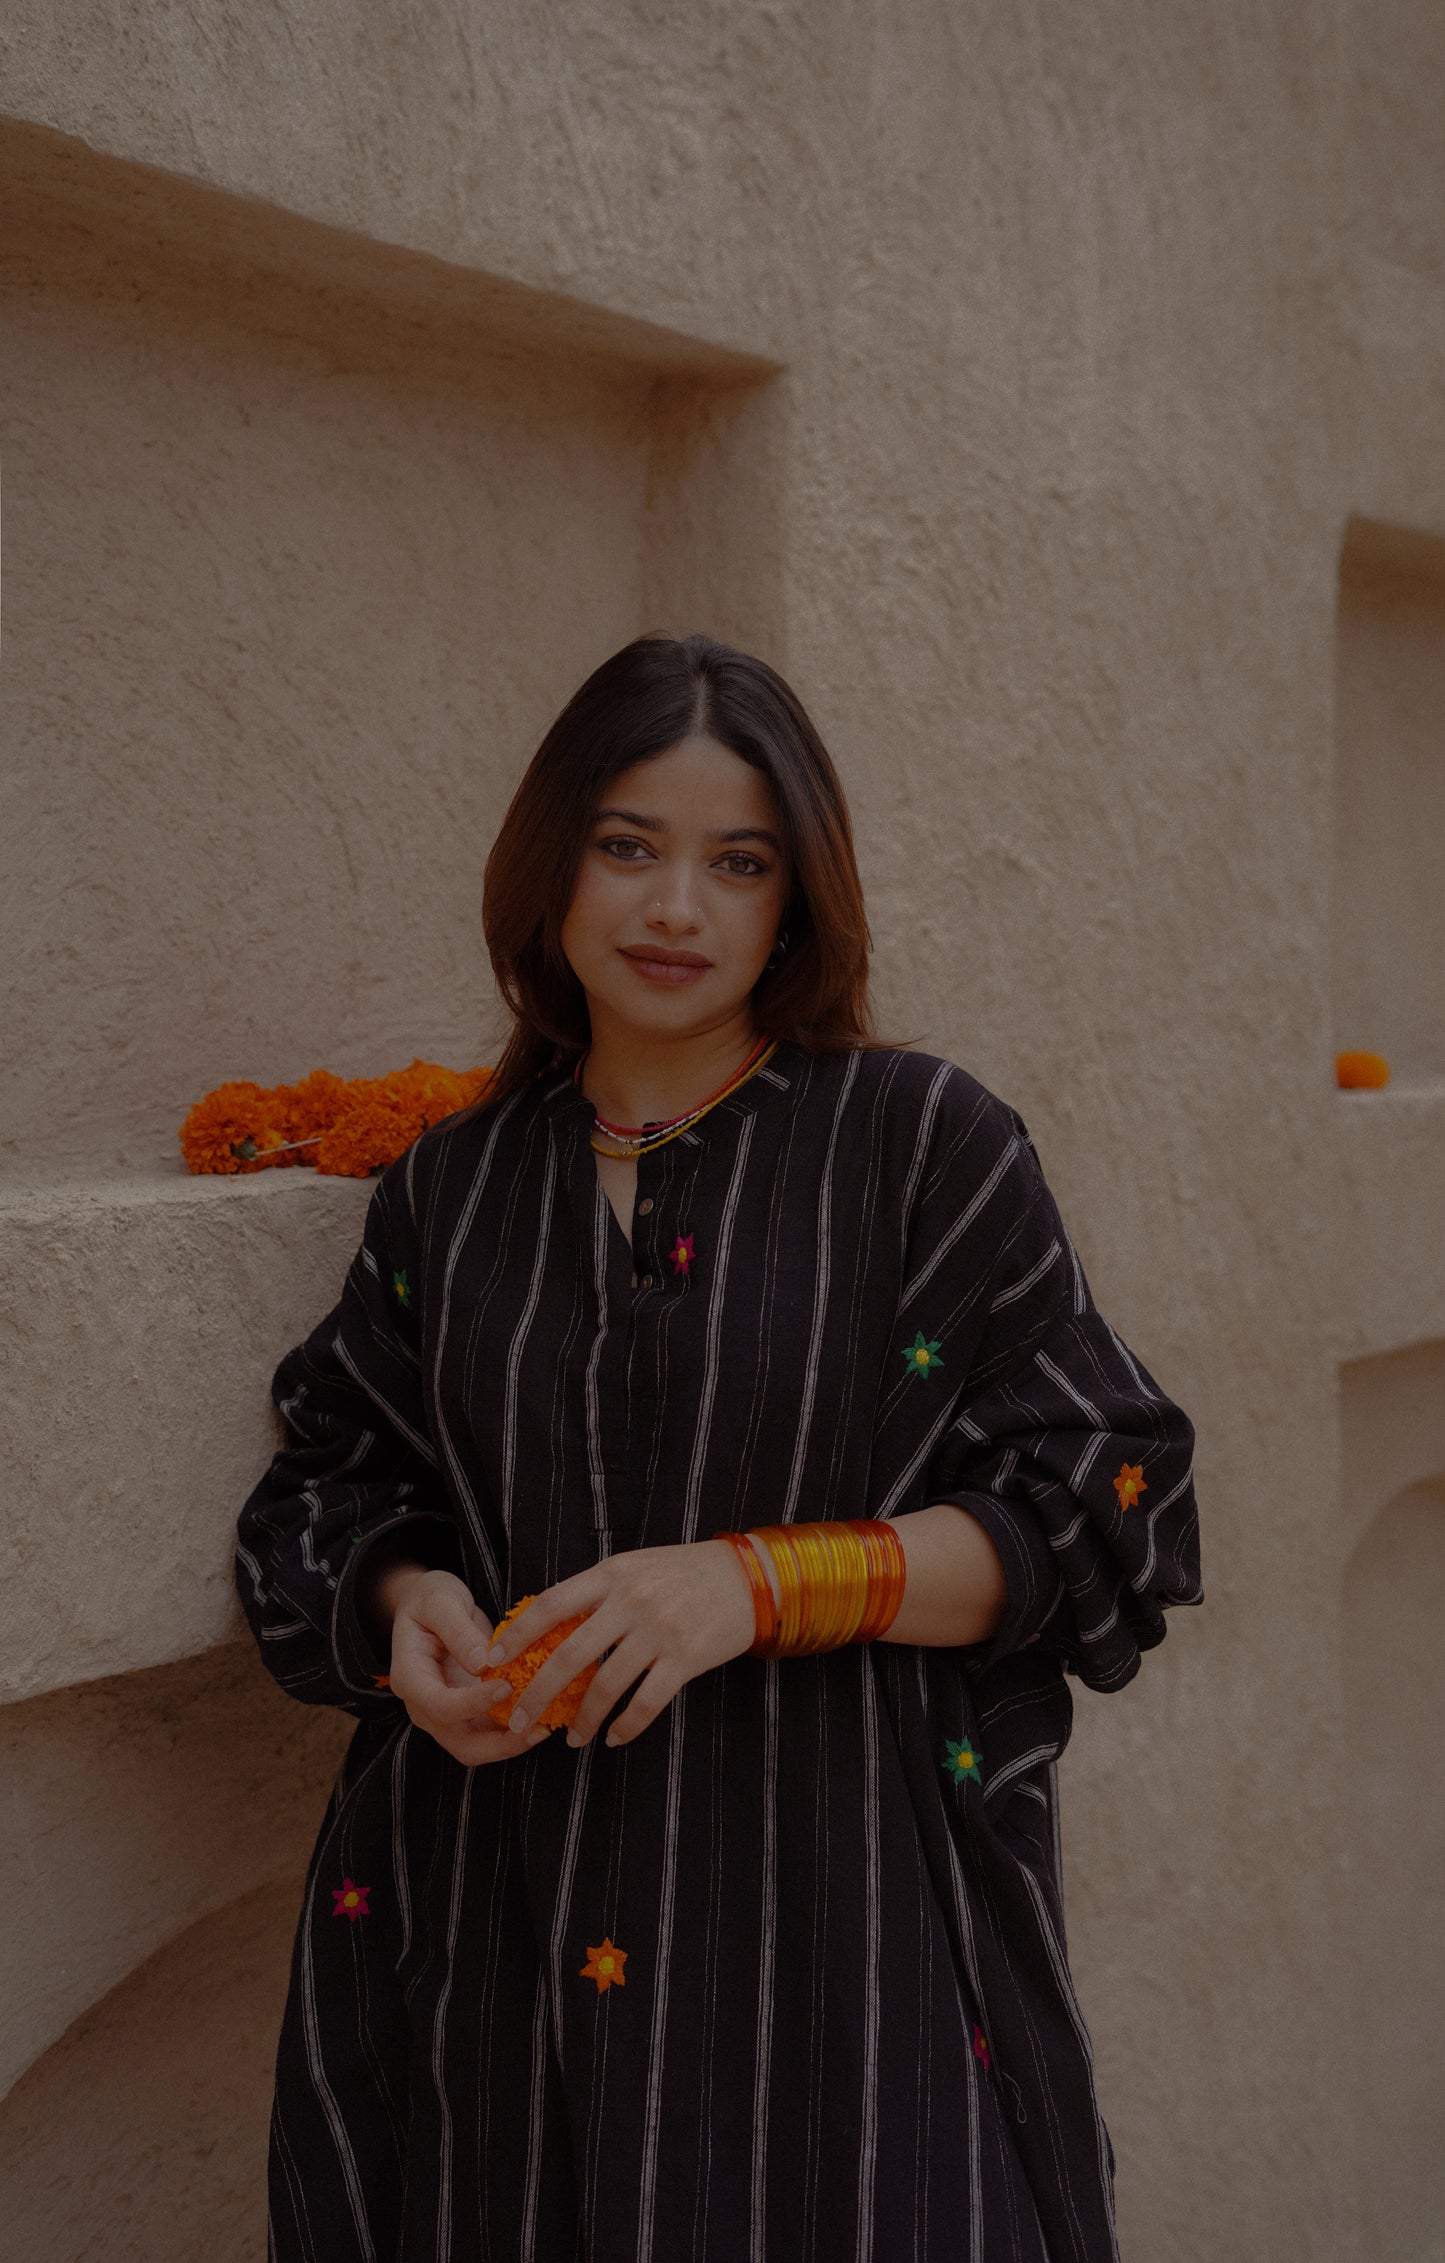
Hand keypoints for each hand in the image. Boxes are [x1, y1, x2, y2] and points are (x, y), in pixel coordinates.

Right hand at [383, 1564, 552, 1766]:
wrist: (426, 1606)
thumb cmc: (430, 1599)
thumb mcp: (440, 1601)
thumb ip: (458, 1631)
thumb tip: (482, 1664)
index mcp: (410, 1678)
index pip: (439, 1706)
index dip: (474, 1703)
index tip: (507, 1686)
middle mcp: (424, 1706)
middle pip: (459, 1743)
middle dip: (499, 1744)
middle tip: (537, 1727)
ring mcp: (444, 1714)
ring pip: (476, 1748)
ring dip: (510, 1744)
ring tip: (544, 1728)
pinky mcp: (465, 1713)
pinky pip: (488, 1734)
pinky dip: (513, 1733)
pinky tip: (541, 1718)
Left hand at [482, 1539, 756, 1749]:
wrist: (748, 1578)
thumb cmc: (684, 1572)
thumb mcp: (635, 1567)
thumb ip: (597, 1592)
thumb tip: (550, 1625)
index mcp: (612, 1575)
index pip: (550, 1605)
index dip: (517, 1635)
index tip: (492, 1661)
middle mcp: (631, 1601)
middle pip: (568, 1654)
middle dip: (537, 1694)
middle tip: (520, 1721)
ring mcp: (659, 1631)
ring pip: (605, 1685)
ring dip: (583, 1719)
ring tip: (572, 1738)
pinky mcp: (685, 1658)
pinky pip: (646, 1702)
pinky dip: (625, 1726)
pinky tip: (613, 1737)